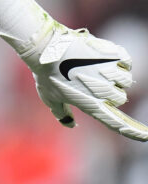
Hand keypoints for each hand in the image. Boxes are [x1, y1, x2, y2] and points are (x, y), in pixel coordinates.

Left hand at [22, 24, 147, 141]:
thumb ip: (61, 113)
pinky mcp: (114, 55)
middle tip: (87, 78)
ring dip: (113, 74)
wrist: (46, 47)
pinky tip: (101, 56)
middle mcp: (106, 92)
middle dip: (108, 90)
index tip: (147, 135)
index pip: (118, 124)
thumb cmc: (46, 73)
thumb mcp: (49, 97)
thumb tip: (70, 124)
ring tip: (91, 65)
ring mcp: (111, 73)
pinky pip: (126, 62)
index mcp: (92, 105)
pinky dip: (118, 59)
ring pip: (125, 79)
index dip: (134, 132)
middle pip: (120, 97)